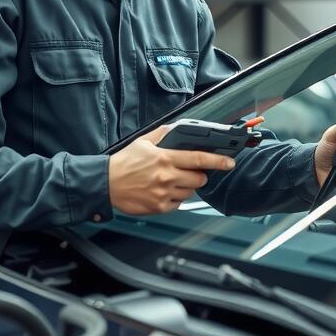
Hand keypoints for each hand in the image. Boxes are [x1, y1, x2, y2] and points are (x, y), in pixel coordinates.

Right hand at [108, 125, 235, 214]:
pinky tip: (163, 190)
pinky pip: (178, 203)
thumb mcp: (144, 142)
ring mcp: (164, 194)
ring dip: (186, 187)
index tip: (229, 162)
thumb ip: (164, 133)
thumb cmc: (124, 162)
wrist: (106, 183)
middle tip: (188, 171)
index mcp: (165, 159)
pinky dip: (175, 197)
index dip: (218, 161)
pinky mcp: (159, 207)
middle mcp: (167, 177)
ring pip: (190, 192)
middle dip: (198, 175)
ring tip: (170, 181)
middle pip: (199, 179)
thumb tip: (178, 128)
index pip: (199, 159)